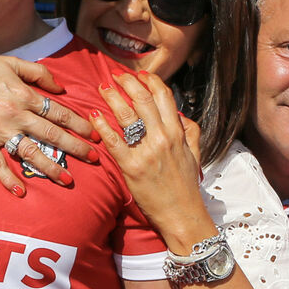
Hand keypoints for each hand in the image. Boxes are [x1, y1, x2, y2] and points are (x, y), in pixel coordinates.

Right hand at [0, 49, 98, 194]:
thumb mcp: (13, 63)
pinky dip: (8, 178)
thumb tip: (60, 89)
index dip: (79, 124)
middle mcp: (15, 115)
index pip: (58, 113)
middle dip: (75, 147)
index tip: (94, 135)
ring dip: (50, 167)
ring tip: (66, 179)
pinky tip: (20, 192)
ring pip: (30, 152)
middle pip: (51, 135)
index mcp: (24, 95)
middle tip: (94, 159)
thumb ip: (39, 73)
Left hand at [90, 71, 203, 238]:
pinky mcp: (131, 167)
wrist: (181, 214)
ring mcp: (146, 152)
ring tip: (102, 88)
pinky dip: (101, 125)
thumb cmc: (185, 186)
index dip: (150, 81)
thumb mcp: (195, 154)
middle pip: (142, 99)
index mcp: (178, 133)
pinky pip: (113, 140)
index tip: (140, 74)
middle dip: (127, 82)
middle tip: (115, 75)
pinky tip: (93, 114)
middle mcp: (162, 138)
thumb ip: (190, 131)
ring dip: (112, 97)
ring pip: (127, 115)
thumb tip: (181, 115)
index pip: (164, 97)